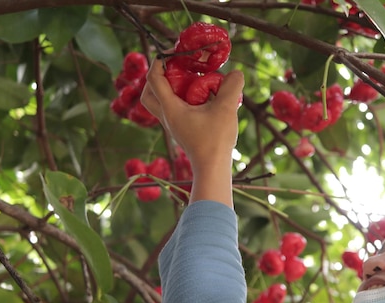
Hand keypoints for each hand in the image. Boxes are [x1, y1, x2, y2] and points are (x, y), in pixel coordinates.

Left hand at [141, 57, 244, 206]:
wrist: (213, 168)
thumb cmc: (215, 140)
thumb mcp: (225, 108)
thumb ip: (230, 87)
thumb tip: (236, 73)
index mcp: (170, 109)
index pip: (154, 79)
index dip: (159, 62)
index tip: (171, 51)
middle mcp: (167, 117)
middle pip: (148, 94)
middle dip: (156, 78)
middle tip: (173, 69)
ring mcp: (174, 125)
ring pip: (160, 104)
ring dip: (168, 89)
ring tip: (188, 81)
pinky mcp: (182, 131)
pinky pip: (173, 111)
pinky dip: (180, 100)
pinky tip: (200, 97)